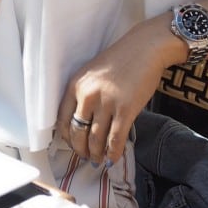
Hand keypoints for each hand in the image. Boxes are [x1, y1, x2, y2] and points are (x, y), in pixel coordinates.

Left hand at [56, 20, 176, 164]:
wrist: (145, 48)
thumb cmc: (120, 60)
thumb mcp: (92, 74)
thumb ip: (84, 94)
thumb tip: (83, 122)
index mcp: (75, 85)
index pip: (62, 119)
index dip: (66, 137)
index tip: (71, 144)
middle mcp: (88, 96)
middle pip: (77, 133)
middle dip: (81, 149)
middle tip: (85, 156)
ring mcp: (107, 104)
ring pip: (96, 139)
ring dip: (96, 154)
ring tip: (98, 160)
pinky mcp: (126, 110)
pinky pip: (115, 139)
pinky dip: (113, 153)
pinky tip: (112, 159)